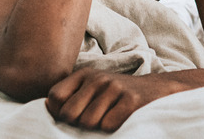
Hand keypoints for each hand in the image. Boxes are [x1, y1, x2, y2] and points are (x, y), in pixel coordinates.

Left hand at [46, 68, 186, 131]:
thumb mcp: (93, 87)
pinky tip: (121, 118)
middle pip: (69, 114)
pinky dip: (113, 128)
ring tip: (109, 116)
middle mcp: (98, 78)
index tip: (73, 116)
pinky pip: (108, 125)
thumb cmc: (118, 94)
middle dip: (78, 123)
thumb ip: (70, 95)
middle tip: (94, 118)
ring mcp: (115, 87)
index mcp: (85, 74)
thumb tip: (46, 105)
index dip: (59, 112)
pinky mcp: (131, 100)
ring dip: (98, 126)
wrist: (157, 89)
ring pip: (88, 122)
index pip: (55, 97)